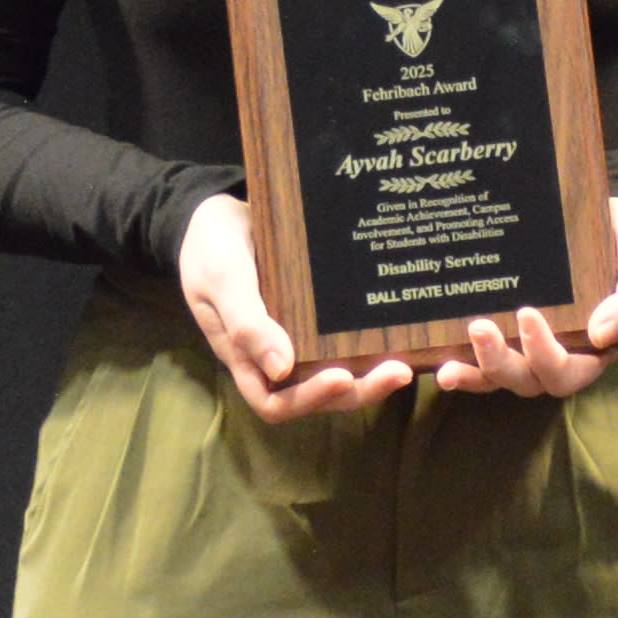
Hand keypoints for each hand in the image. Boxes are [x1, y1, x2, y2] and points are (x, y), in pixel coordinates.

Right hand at [178, 187, 424, 418]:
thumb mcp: (223, 279)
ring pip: (335, 372)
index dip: (309, 399)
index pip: (276, 402)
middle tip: (398, 372)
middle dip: (357, 390)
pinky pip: (341, 341)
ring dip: (369, 374)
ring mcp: (296, 337)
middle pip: (317, 395)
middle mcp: (274, 356)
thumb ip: (245, 322)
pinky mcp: (315, 317)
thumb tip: (281, 370)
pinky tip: (395, 331)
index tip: (342, 377)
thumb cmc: (212, 248)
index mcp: (245, 357)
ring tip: (405, 362)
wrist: (217, 214)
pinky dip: (367, 344)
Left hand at [449, 201, 617, 398]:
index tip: (527, 314)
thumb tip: (601, 335)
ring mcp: (525, 346)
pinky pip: (479, 358)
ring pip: (498, 378)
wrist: (604, 215)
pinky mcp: (502, 330)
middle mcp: (557, 355)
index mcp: (594, 349)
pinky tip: (436, 361)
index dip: (544, 355)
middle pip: (527, 381)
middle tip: (479, 328)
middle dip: (500, 363)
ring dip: (474, 373)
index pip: (568, 370)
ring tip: (447, 365)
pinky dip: (460, 363)